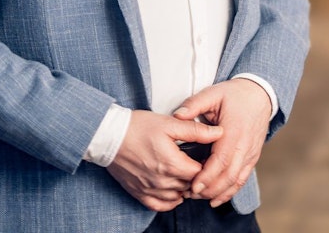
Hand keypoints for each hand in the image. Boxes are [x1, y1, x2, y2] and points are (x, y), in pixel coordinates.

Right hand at [106, 111, 223, 211]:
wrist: (109, 135)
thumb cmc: (137, 127)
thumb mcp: (169, 123)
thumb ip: (196, 130)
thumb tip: (219, 132)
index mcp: (172, 163)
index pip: (200, 173)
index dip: (207, 165)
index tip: (206, 156)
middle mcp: (162, 180)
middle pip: (190, 186)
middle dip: (197, 176)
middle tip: (196, 163)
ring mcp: (150, 189)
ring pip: (178, 197)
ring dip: (184, 187)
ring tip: (184, 173)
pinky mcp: (139, 193)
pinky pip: (160, 205)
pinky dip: (170, 200)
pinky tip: (173, 190)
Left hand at [173, 79, 272, 206]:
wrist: (260, 95)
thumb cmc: (234, 94)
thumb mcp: (213, 93)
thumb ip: (194, 104)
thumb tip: (177, 115)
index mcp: (234, 132)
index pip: (221, 161)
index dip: (207, 176)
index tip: (192, 186)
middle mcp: (245, 146)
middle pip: (228, 176)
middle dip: (209, 189)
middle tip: (189, 194)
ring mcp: (251, 153)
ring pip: (236, 181)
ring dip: (218, 193)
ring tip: (199, 197)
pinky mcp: (253, 157)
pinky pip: (242, 179)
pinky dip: (230, 191)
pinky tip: (216, 198)